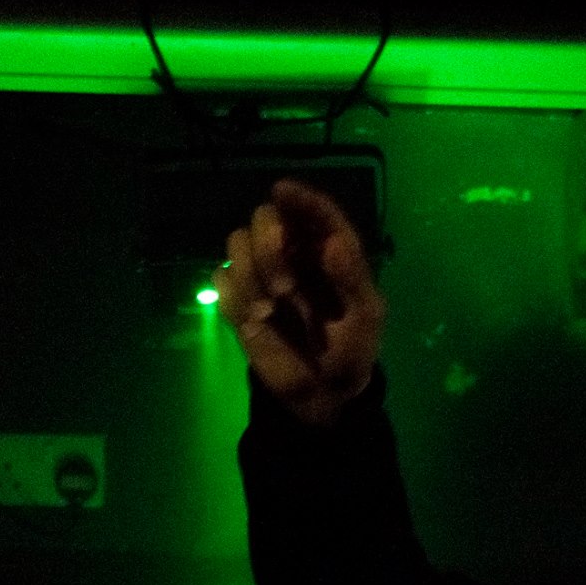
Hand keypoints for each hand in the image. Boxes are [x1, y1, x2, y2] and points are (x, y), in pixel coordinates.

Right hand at [220, 179, 385, 425]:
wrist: (324, 393)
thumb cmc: (351, 349)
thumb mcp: (365, 318)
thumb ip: (353, 278)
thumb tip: (334, 243)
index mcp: (330, 252)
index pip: (314, 212)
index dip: (300, 197)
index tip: (283, 191)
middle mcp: (294, 254)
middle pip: (265, 217)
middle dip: (268, 245)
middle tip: (284, 287)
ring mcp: (262, 273)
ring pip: (236, 242)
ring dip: (250, 273)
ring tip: (270, 310)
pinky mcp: (238, 297)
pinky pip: (220, 276)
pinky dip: (233, 295)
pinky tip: (254, 320)